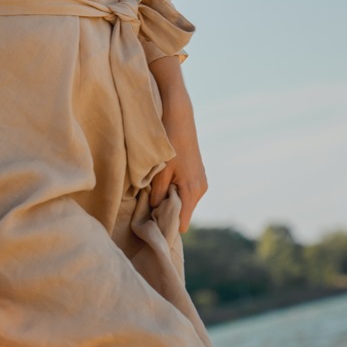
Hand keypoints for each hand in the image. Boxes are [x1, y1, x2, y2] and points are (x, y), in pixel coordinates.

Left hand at [148, 59, 206, 231]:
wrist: (179, 116)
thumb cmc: (168, 143)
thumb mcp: (158, 172)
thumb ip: (156, 196)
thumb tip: (153, 213)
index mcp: (192, 192)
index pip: (182, 224)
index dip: (167, 228)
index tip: (152, 229)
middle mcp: (200, 189)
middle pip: (182, 214)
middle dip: (166, 215)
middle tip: (146, 211)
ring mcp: (200, 182)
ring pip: (182, 203)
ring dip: (168, 202)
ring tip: (151, 195)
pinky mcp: (196, 175)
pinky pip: (183, 192)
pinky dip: (172, 192)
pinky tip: (159, 185)